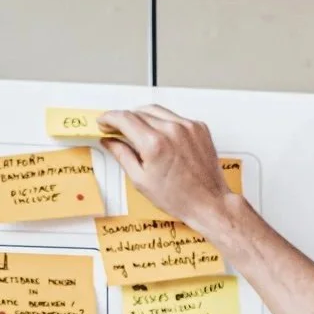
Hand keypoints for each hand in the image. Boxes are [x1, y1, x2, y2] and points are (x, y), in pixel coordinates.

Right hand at [101, 106, 236, 231]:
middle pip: (138, 112)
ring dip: (143, 118)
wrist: (209, 202)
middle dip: (125, 119)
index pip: (124, 118)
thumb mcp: (141, 180)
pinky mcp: (199, 127)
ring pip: (156, 110)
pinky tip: (162, 137)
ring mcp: (188, 127)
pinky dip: (164, 123)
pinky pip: (174, 117)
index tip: (104, 122)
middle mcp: (172, 130)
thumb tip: (109, 141)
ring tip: (140, 134)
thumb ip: (122, 155)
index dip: (109, 118)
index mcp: (155, 144)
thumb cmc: (180, 198)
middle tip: (118, 130)